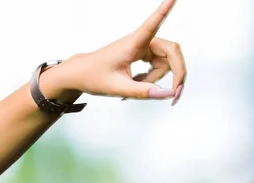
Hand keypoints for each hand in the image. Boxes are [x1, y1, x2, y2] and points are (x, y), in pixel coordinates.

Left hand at [44, 0, 185, 105]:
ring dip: (156, 79)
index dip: (164, 12)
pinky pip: (157, 66)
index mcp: (132, 44)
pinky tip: (136, 83)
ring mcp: (142, 47)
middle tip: (174, 96)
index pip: (151, 25)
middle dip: (175, 74)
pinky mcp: (142, 53)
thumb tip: (167, 93)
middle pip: (171, 53)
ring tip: (135, 88)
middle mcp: (140, 42)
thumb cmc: (93, 76)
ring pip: (164, 63)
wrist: (80, 74)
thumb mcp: (117, 88)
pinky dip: (151, 78)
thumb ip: (142, 91)